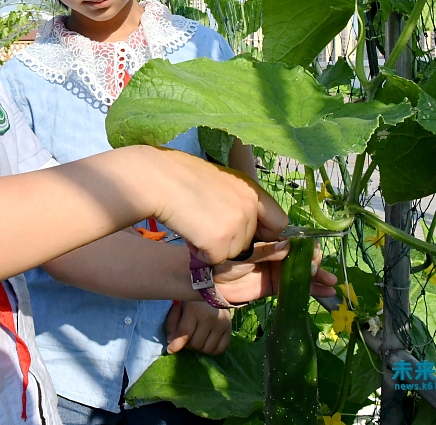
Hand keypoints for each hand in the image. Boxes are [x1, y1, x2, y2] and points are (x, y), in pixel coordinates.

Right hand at [144, 148, 288, 263]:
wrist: (157, 179)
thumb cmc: (179, 174)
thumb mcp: (220, 180)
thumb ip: (238, 200)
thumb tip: (250, 224)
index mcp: (252, 190)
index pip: (278, 222)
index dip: (265, 233)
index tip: (248, 234)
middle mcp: (250, 208)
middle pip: (250, 243)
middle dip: (230, 240)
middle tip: (205, 221)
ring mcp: (237, 226)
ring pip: (232, 254)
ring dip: (213, 246)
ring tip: (193, 222)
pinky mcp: (221, 243)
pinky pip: (215, 260)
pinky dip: (200, 252)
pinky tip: (188, 232)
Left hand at [165, 301, 231, 354]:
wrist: (214, 288)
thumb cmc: (192, 297)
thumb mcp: (178, 305)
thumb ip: (172, 323)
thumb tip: (171, 342)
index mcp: (196, 310)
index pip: (185, 333)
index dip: (176, 345)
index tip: (170, 350)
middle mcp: (211, 318)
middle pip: (196, 344)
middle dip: (187, 344)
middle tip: (186, 337)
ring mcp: (222, 324)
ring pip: (207, 349)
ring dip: (199, 347)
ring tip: (196, 337)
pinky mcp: (230, 328)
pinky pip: (220, 349)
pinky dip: (211, 349)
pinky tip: (206, 341)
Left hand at [211, 240, 338, 303]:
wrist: (210, 280)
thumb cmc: (224, 258)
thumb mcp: (245, 252)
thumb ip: (266, 251)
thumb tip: (288, 246)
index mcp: (268, 239)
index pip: (293, 240)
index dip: (305, 245)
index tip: (312, 251)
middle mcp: (276, 253)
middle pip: (301, 256)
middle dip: (313, 261)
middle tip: (316, 266)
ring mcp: (276, 269)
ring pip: (302, 272)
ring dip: (318, 276)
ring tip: (330, 281)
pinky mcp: (275, 286)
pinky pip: (296, 286)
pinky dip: (312, 288)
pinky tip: (327, 291)